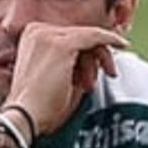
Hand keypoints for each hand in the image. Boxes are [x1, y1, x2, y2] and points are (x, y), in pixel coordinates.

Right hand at [1, 22, 125, 136]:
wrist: (25, 117)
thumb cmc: (40, 107)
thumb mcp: (61, 79)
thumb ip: (76, 64)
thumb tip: (98, 56)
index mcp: (32, 37)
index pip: (70, 37)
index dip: (89, 51)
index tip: (104, 63)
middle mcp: (37, 30)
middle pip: (80, 35)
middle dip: (96, 56)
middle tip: (107, 75)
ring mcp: (48, 34)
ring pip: (88, 37)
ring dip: (98, 59)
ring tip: (90, 84)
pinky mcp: (61, 44)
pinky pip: (93, 36)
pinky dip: (110, 39)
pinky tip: (123, 44)